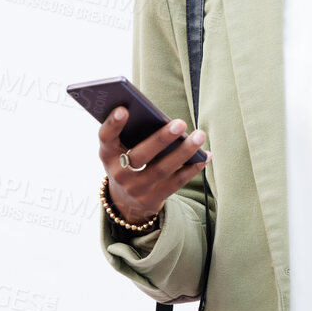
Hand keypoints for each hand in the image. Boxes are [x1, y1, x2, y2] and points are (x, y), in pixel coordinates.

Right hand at [97, 107, 208, 225]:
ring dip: (184, 152)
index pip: (106, 138)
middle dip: (161, 139)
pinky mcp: (153, 199)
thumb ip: (132, 133)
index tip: (124, 109)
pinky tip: (205, 155)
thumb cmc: (127, 161)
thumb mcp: (121, 149)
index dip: (113, 124)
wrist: (126, 201)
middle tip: (180, 123)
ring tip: (199, 135)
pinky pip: (176, 182)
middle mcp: (119, 173)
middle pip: (140, 156)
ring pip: (162, 169)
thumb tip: (160, 117)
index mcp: (107, 154)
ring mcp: (136, 189)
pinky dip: (192, 168)